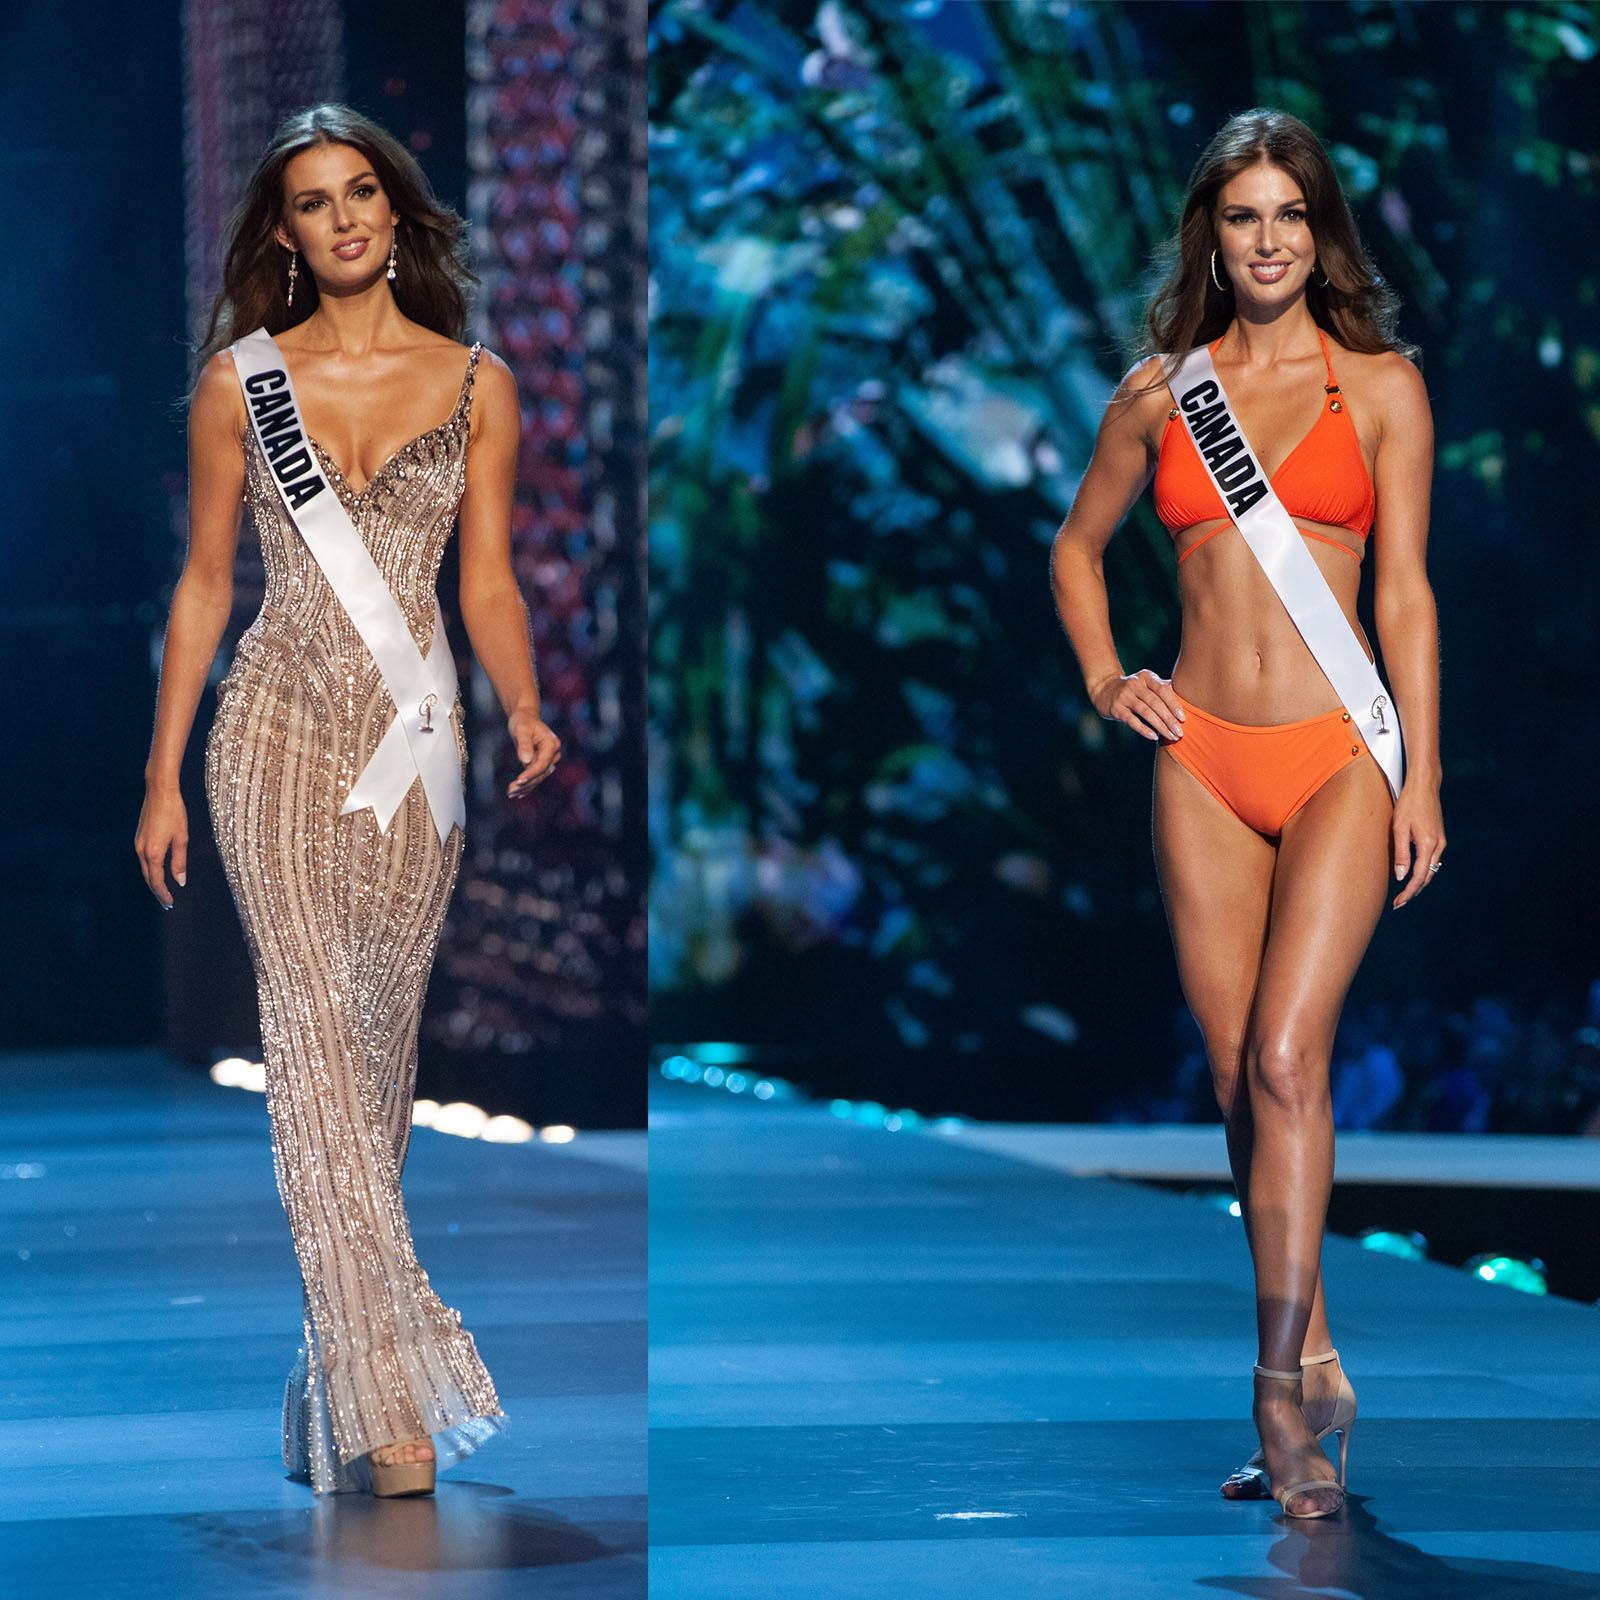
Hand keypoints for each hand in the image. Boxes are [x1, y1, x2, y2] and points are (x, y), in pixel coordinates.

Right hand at [135, 787, 187, 909]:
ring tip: (164, 891)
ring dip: (153, 881)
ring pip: (145, 869)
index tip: (170, 904)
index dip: (163, 895)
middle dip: (157, 891)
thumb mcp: (182, 838)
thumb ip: (180, 861)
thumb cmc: (174, 813)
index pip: (156, 881)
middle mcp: (141, 850)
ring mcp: (138, 843)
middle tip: (167, 904)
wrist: (159, 792)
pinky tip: (158, 872)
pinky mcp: (139, 838)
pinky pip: (144, 860)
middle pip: (148, 878)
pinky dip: (151, 870)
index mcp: (153, 852)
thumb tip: (180, 881)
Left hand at [506, 708, 560, 798]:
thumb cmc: (523, 721)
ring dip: (525, 787)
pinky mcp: (541, 764)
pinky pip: (535, 776)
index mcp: (552, 744)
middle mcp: (553, 754)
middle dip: (527, 783)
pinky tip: (517, 794)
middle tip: (511, 790)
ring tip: (510, 794)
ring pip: (538, 777)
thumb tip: (526, 761)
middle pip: (541, 773)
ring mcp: (548, 760)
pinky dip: (526, 785)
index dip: (531, 773)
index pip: (542, 763)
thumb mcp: (521, 729)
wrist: (525, 718)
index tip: (519, 781)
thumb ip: (524, 744)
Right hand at [1090, 668, 1185, 742]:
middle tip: (1180, 732)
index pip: (1163, 690)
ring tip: (1170, 736)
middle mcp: (1135, 685)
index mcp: (1146, 677)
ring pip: (1145, 712)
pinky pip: (1132, 720)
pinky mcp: (1116, 709)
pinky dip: (1144, 729)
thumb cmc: (1133, 688)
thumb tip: (1187, 697)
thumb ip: (1164, 688)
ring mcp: (1124, 696)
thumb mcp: (1147, 683)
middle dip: (1169, 719)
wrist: (1104, 689)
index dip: (1174, 704)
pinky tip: (1154, 736)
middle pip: (1155, 703)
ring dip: (1160, 726)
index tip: (1183, 718)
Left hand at [1391, 784, 1444, 908]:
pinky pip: (1432, 860)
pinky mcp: (1439, 838)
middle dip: (1413, 892)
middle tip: (1398, 903)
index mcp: (1427, 844)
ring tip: (1404, 894)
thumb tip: (1400, 878)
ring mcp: (1441, 842)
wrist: (1425, 787)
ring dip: (1418, 883)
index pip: (1418, 876)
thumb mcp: (1399, 828)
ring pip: (1431, 870)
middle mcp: (1438, 845)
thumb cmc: (1408, 804)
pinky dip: (1423, 871)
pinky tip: (1412, 875)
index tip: (1398, 903)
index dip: (1408, 892)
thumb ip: (1400, 854)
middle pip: (1427, 876)